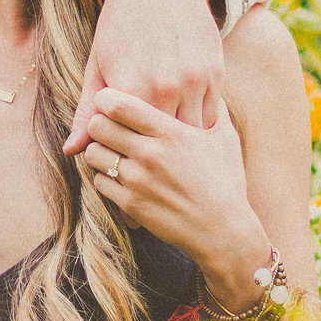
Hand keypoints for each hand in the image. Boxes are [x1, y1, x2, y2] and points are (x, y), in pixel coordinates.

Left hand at [65, 0, 222, 151]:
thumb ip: (87, 111)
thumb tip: (71, 151)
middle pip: (161, 140)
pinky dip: (199, 121)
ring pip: (190, 131)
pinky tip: (188, 120)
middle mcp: (164, 87)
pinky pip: (211, 114)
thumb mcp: (98, 64)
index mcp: (130, 89)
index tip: (123, 146)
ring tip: (170, 140)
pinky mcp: (215, 73)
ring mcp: (193, 81)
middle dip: (154, 147)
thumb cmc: (122, 23)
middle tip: (148, 148)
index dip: (124, 146)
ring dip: (180, 137)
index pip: (126, 140)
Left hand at [76, 87, 272, 303]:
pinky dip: (106, 178)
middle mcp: (150, 153)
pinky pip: (100, 181)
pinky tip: (122, 177)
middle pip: (98, 126)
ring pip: (94, 154)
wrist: (224, 231)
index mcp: (171, 132)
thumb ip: (215, 110)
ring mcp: (138, 180)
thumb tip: (213, 90)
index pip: (119, 104)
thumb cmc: (226, 182)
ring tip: (114, 153)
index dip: (106, 99)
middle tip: (108, 127)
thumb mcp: (225, 139)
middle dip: (99, 123)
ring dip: (100, 151)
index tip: (110, 101)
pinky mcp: (131, 204)